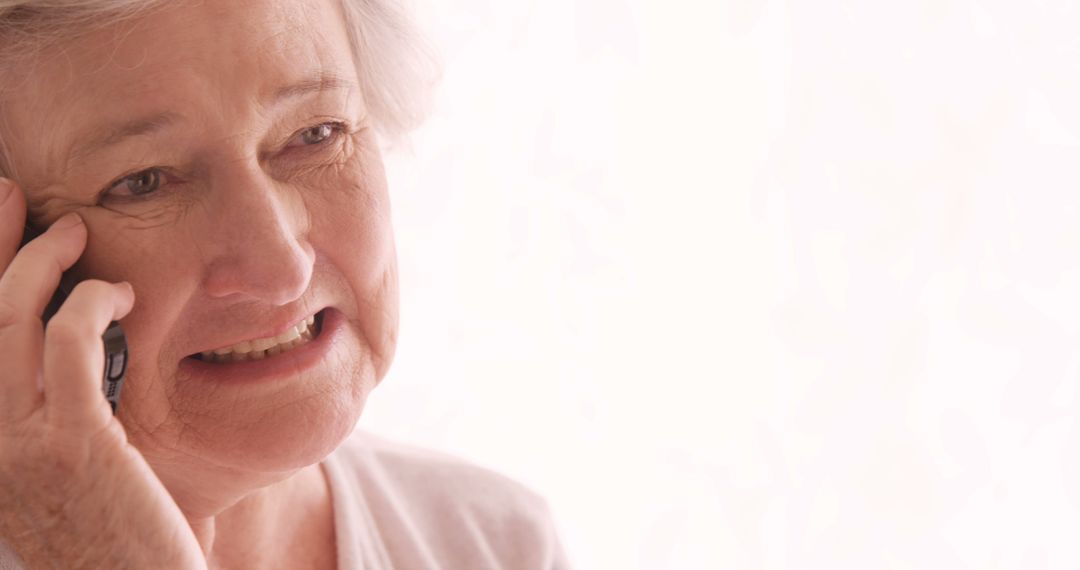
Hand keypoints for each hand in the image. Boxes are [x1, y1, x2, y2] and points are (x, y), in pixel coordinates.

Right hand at [0, 179, 206, 568]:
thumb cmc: (110, 536)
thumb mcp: (59, 472)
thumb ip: (45, 415)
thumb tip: (63, 349)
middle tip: (14, 196)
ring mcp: (17, 444)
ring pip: (9, 318)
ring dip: (41, 260)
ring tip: (75, 233)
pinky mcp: (74, 444)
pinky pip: (70, 344)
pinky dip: (90, 302)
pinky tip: (119, 294)